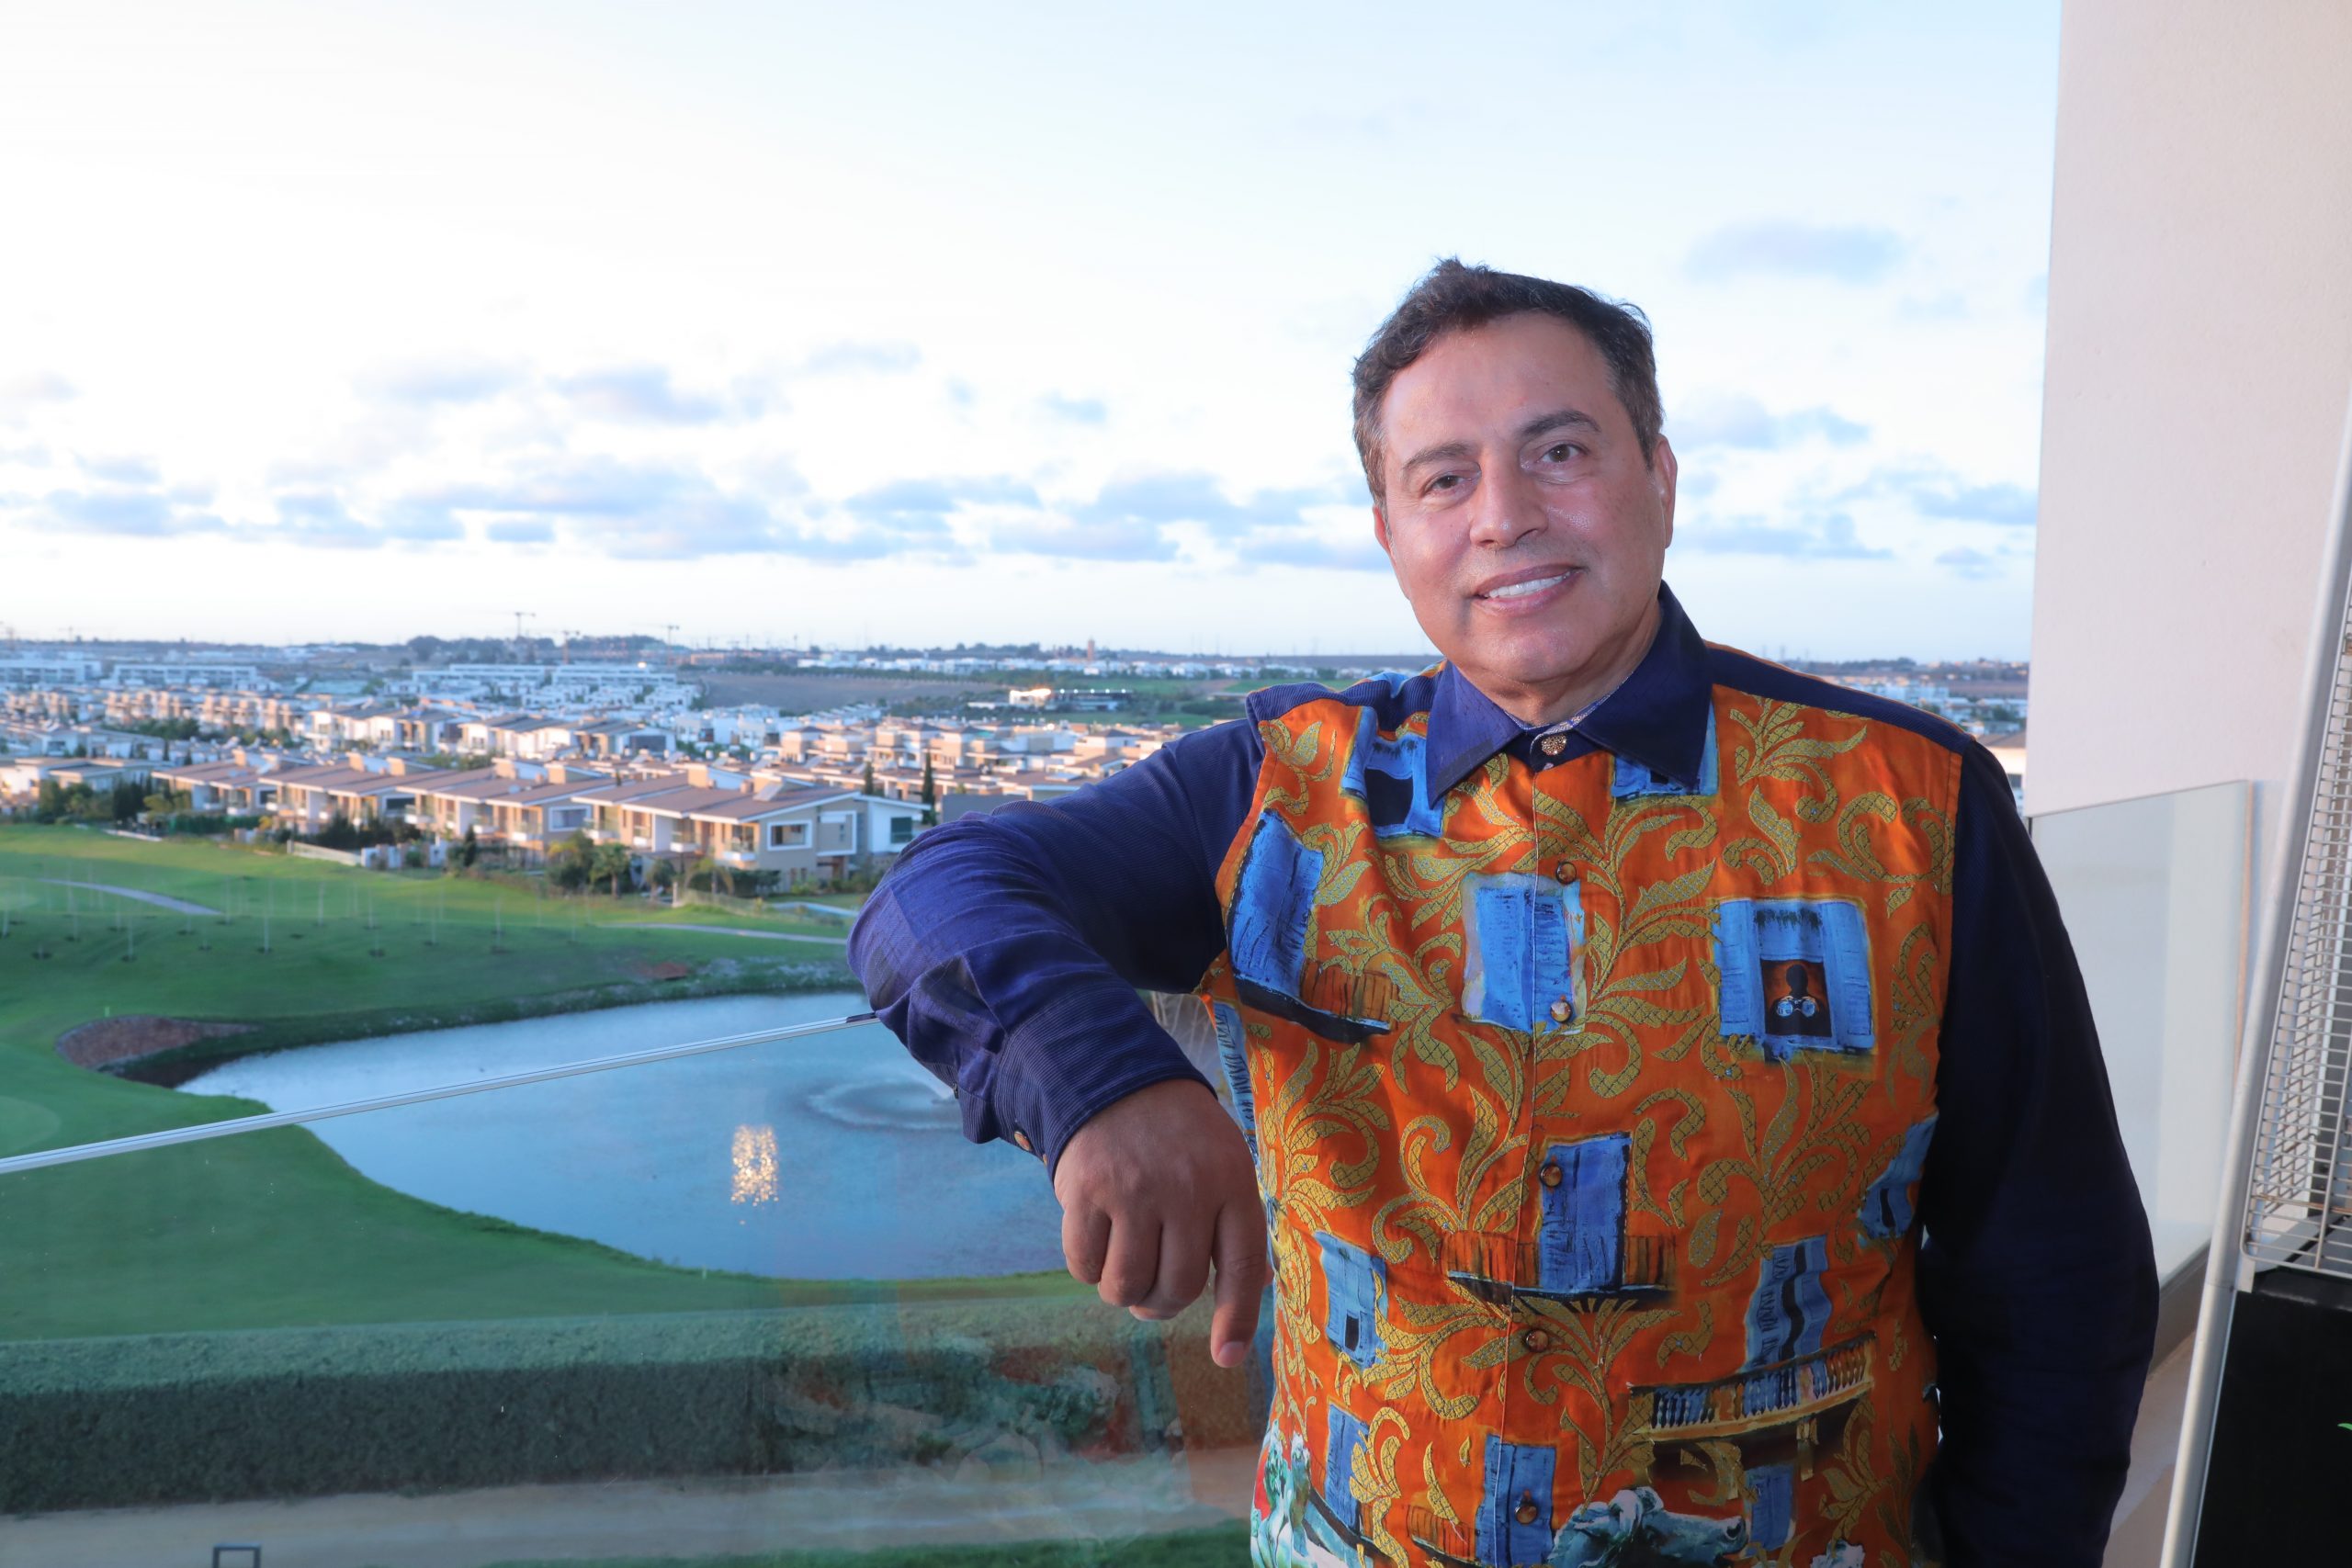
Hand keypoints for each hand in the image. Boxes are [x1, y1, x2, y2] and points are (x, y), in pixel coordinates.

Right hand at [1051, 1076, 1267, 1368]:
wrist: (1115, 1077)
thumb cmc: (1178, 1137)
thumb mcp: (1224, 1163)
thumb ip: (1232, 1224)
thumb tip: (1246, 1297)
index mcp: (1232, 1182)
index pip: (1243, 1265)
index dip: (1235, 1318)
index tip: (1226, 1358)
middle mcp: (1187, 1188)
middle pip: (1177, 1287)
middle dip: (1161, 1304)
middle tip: (1151, 1294)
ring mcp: (1135, 1189)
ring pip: (1127, 1285)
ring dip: (1122, 1292)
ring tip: (1123, 1269)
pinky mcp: (1087, 1190)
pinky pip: (1083, 1264)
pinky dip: (1086, 1269)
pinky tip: (1095, 1242)